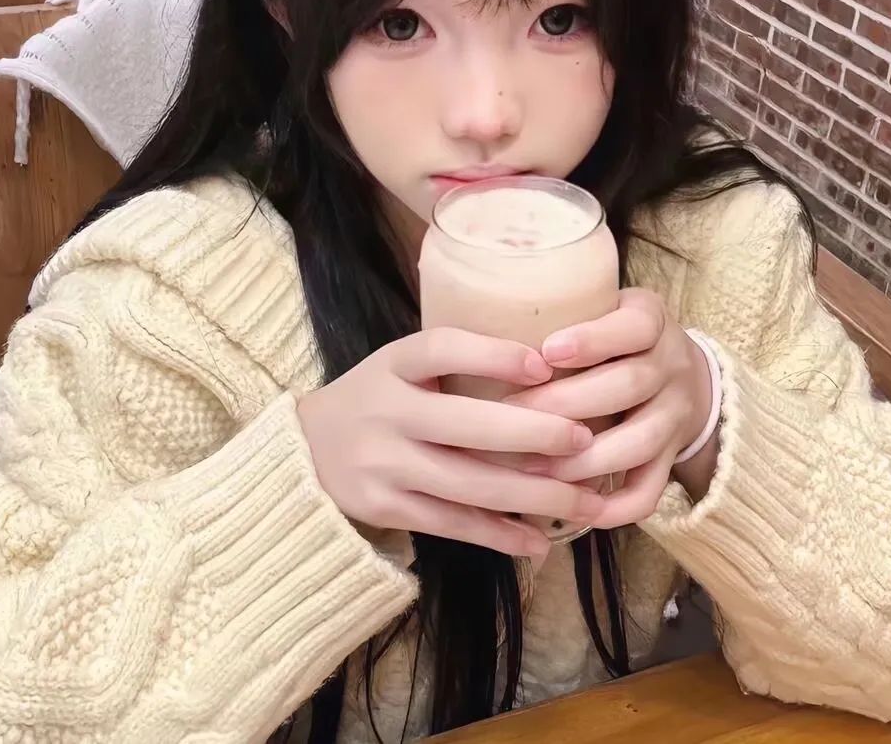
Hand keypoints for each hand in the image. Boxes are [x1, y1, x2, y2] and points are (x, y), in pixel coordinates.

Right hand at [296, 328, 598, 557]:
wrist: (305, 448)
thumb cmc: (378, 398)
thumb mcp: (401, 365)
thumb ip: (455, 363)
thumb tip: (547, 370)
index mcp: (392, 364)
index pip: (442, 349)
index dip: (493, 355)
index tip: (543, 366)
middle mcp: (386, 412)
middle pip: (465, 425)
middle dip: (533, 435)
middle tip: (585, 441)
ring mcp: (383, 464)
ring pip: (467, 484)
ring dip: (533, 496)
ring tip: (585, 502)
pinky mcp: (384, 506)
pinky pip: (450, 523)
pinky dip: (498, 534)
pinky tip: (538, 540)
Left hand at [507, 289, 714, 528]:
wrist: (686, 372)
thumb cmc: (616, 335)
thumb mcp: (602, 307)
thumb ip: (560, 311)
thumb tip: (478, 323)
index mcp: (650, 320)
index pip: (632, 326)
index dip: (592, 340)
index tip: (546, 351)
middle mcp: (671, 366)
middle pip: (629, 385)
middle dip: (567, 404)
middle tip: (511, 414)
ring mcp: (675, 415)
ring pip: (640, 442)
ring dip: (583, 460)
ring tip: (531, 467)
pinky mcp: (672, 457)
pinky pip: (651, 489)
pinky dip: (615, 506)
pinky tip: (575, 509)